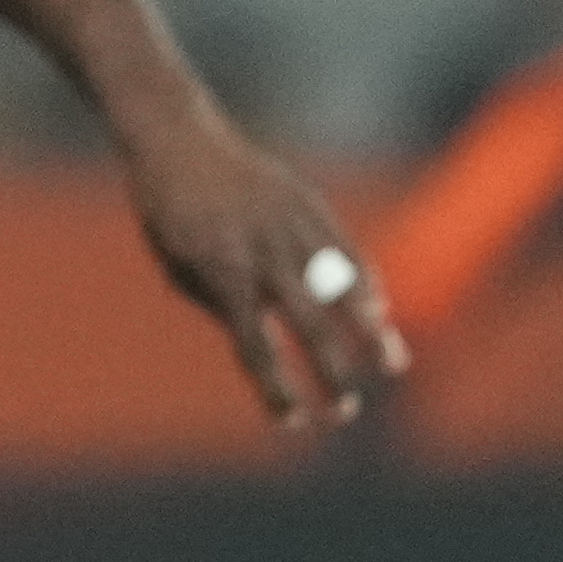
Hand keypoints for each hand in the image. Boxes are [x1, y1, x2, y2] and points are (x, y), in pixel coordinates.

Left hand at [132, 128, 412, 433]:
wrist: (177, 138)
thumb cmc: (170, 216)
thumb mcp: (181, 267)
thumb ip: (226, 307)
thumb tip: (273, 348)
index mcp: (222, 272)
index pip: (255, 346)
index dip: (274, 388)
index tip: (291, 423)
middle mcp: (262, 251)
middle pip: (308, 323)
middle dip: (330, 373)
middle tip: (344, 412)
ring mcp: (290, 224)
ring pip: (340, 285)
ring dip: (369, 332)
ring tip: (392, 366)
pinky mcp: (307, 202)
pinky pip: (344, 247)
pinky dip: (363, 281)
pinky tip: (379, 312)